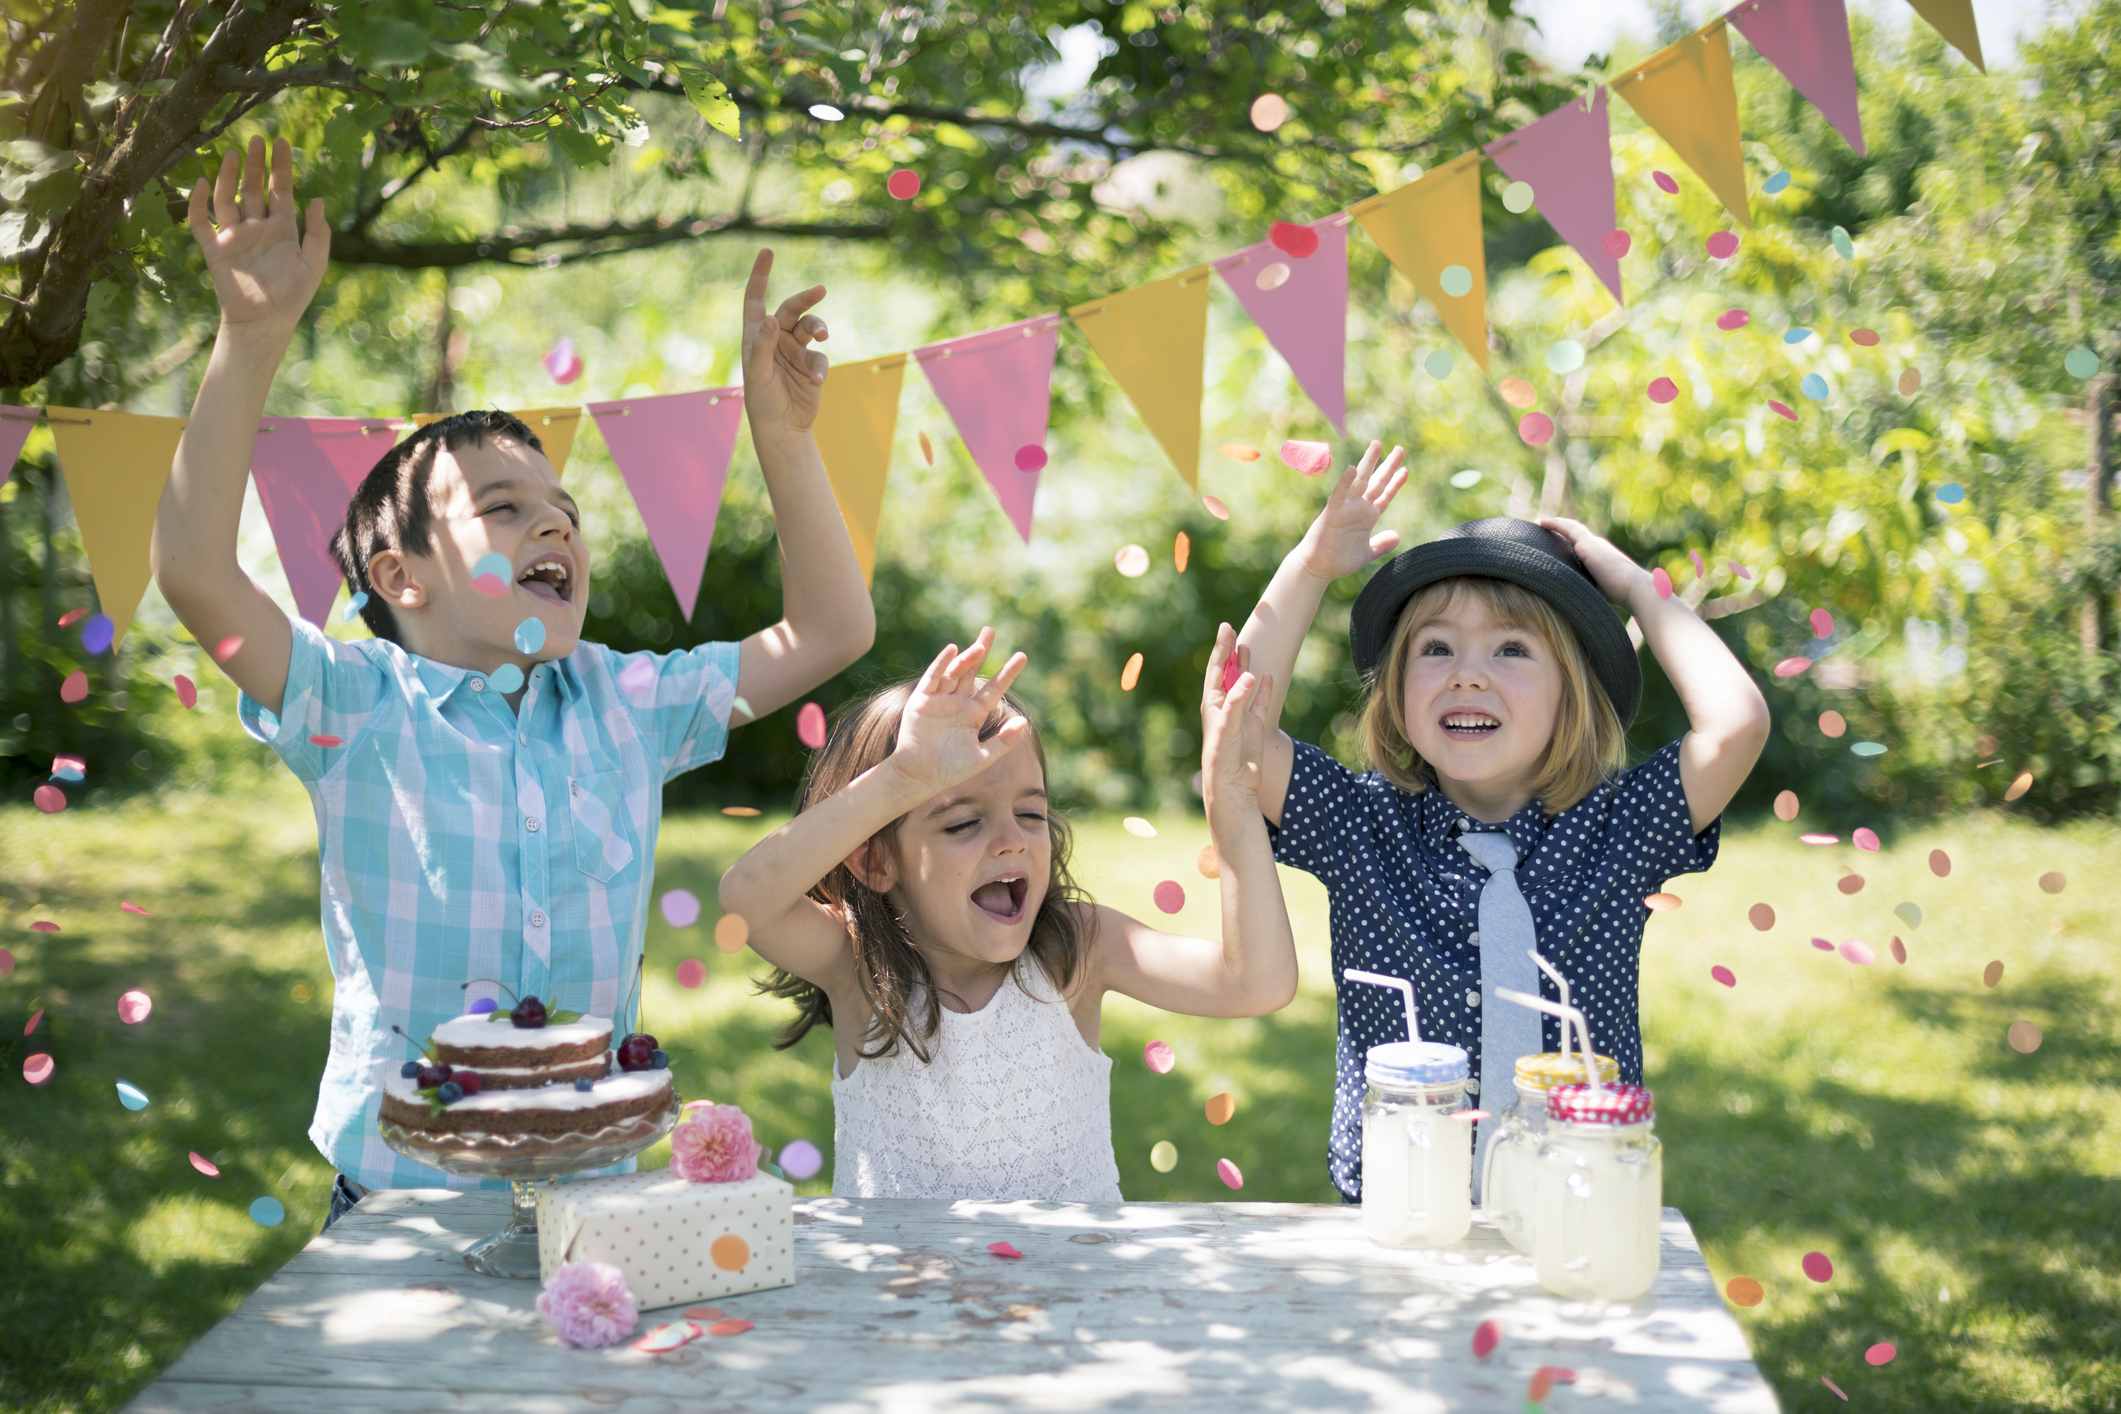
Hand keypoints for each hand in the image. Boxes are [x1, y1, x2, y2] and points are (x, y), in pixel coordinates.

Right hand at [186, 137, 329, 332]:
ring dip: (230, 176)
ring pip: (228, 198)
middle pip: (254, 188)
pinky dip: (200, 203)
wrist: (265, 323)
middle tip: (257, 139)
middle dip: (256, 164)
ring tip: (234, 152)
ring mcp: (234, 237)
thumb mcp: (313, 264)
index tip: (282, 142)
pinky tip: (203, 183)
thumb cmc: (293, 297)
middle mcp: (257, 228)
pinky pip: (201, 222)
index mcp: (282, 230)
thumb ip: (318, 233)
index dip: (281, 167)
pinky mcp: (214, 249)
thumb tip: (319, 199)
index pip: (280, 191)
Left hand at [740, 249, 828, 432]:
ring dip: (818, 328)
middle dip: (806, 299)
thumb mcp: (758, 374)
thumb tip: (771, 319)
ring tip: (823, 336)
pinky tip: (815, 382)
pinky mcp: (811, 366)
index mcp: (756, 336)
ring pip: (811, 328)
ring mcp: (795, 351)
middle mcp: (776, 338)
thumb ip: (764, 346)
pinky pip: (820, 359)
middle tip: (820, 290)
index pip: (756, 299)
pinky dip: (820, 368)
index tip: (768, 251)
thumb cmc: (761, 402)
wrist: (782, 428)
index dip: (760, 275)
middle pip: (792, 309)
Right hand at [890, 628, 1029, 793]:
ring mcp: (939, 700)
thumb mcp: (982, 757)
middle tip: (990, 630)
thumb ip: (1003, 742)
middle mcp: (957, 703)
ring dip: (966, 658)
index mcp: (973, 714)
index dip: (1007, 673)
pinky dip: (941, 664)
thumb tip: (1025, 722)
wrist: (919, 777)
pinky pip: (933, 678)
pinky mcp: (921, 701)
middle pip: (972, 672)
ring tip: (980, 646)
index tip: (1021, 657)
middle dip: (981, 651)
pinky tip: (952, 650)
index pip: (994, 689)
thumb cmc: (950, 771)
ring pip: (954, 672)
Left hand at [1201, 623, 1269, 807]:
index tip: (1226, 629)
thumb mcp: (1227, 725)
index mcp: (1212, 704)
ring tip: (1246, 647)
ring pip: (1244, 684)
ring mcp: (1241, 715)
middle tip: (1233, 630)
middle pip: (1229, 673)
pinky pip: (1260, 702)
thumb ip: (1238, 700)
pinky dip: (1263, 689)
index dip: (1221, 649)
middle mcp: (1226, 706)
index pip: (1217, 670)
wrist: (1232, 784)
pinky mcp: (1255, 726)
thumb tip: (1250, 674)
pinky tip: (1266, 676)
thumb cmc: (1222, 756)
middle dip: (1231, 652)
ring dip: (1245, 666)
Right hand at [1298, 441, 1407, 581]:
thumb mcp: (1367, 553)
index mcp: (1367, 517)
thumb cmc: (1339, 561)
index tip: (1406, 470)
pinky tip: (1353, 469)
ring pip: (1360, 481)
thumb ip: (1381, 544)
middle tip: (1400, 449)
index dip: (1395, 483)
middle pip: (1377, 482)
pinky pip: (1340, 495)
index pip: (1384, 495)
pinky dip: (1346, 482)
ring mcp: (1346, 508)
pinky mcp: (1333, 513)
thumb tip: (1397, 537)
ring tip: (1377, 445)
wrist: (1318, 568)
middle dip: (1389, 466)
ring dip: (1369, 463)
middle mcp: (1358, 508)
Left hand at [1539, 516, 1653, 606]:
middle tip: (1543, 528)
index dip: (1568, 541)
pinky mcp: (1586, 545)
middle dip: (1560, 529)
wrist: (1633, 588)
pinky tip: (1541, 522)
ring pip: (1570, 527)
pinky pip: (1567, 528)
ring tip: (1538, 523)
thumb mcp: (1598, 589)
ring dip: (1555, 524)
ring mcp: (1592, 543)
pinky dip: (1554, 524)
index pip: (1581, 544)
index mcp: (1601, 555)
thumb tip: (1568, 596)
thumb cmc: (1619, 595)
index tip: (1555, 542)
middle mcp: (1596, 546)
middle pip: (1575, 533)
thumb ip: (1584, 587)